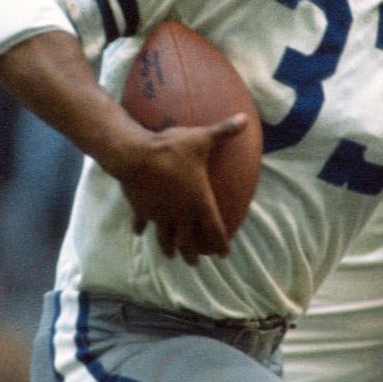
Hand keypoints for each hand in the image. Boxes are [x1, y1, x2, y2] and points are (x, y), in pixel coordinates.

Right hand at [110, 113, 248, 264]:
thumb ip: (224, 131)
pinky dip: (141, 228)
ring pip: (165, 238)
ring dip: (168, 248)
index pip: (214, 230)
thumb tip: (245, 119)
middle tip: (195, 263)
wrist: (137, 156)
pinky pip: (142, 222)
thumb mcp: (202, 138)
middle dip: (192, 254)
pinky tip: (138, 232)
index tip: (224, 254)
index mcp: (199, 202)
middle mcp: (181, 214)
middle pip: (188, 242)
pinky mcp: (142, 210)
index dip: (220, 244)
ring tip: (170, 255)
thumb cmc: (173, 149)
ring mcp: (160, 215)